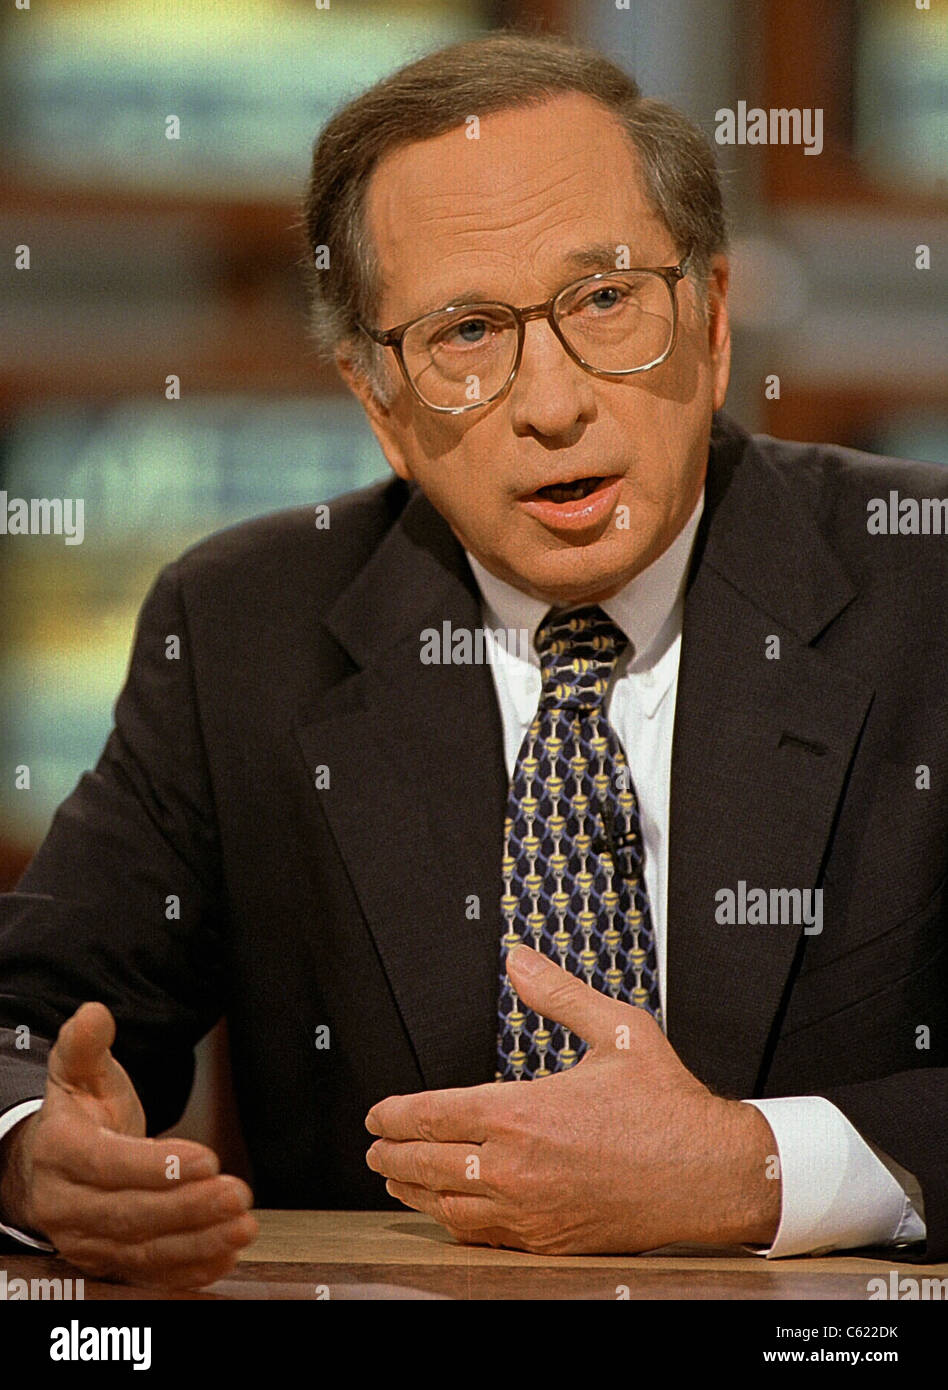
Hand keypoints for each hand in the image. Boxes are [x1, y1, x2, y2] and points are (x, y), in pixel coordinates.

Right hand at [0, 1002, 257, 1287]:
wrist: (46, 1168)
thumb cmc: (76, 1115)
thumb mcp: (78, 1073)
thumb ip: (87, 1044)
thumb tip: (95, 1014)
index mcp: (59, 1151)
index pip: (106, 1164)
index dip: (155, 1166)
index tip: (206, 1158)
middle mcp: (66, 1204)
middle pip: (129, 1214)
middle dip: (188, 1207)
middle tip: (237, 1194)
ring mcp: (85, 1240)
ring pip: (142, 1251)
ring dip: (197, 1242)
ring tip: (242, 1225)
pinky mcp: (107, 1263)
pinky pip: (148, 1273)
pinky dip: (189, 1269)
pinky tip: (225, 1254)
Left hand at [365, 945, 779, 1253]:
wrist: (711, 1175)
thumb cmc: (668, 1107)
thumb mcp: (617, 1030)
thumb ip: (559, 994)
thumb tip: (519, 961)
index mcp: (523, 1113)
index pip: (433, 1114)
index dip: (395, 1114)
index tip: (377, 1113)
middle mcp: (516, 1166)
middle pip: (426, 1161)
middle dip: (391, 1152)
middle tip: (374, 1146)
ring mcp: (529, 1209)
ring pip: (446, 1204)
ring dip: (413, 1188)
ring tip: (396, 1176)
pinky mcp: (547, 1238)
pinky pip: (481, 1234)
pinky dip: (452, 1220)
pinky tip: (447, 1210)